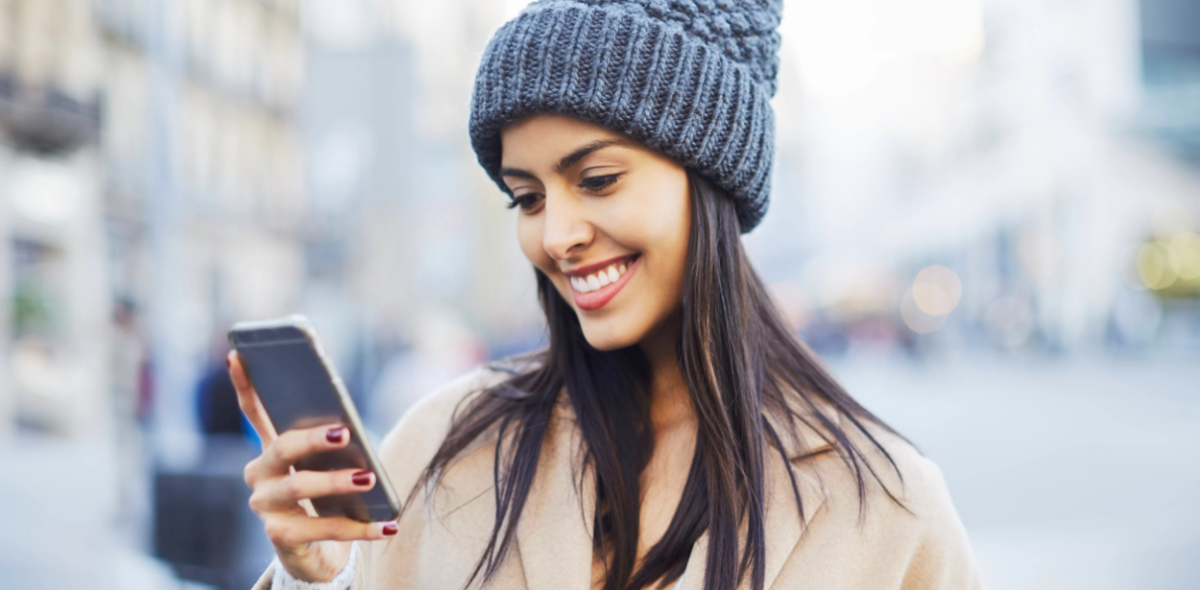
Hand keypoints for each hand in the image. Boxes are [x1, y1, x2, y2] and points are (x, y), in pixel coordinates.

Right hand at [230, 351, 397, 581]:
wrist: (314, 551)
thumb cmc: (323, 496)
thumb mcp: (326, 464)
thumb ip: (331, 441)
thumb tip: (347, 424)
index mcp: (269, 449)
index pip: (253, 411)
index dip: (244, 384)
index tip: (238, 354)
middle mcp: (259, 475)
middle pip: (281, 448)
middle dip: (312, 438)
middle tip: (344, 432)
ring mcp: (265, 507)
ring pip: (298, 487)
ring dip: (336, 482)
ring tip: (368, 477)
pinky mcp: (281, 538)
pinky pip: (326, 530)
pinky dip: (361, 528)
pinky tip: (388, 525)